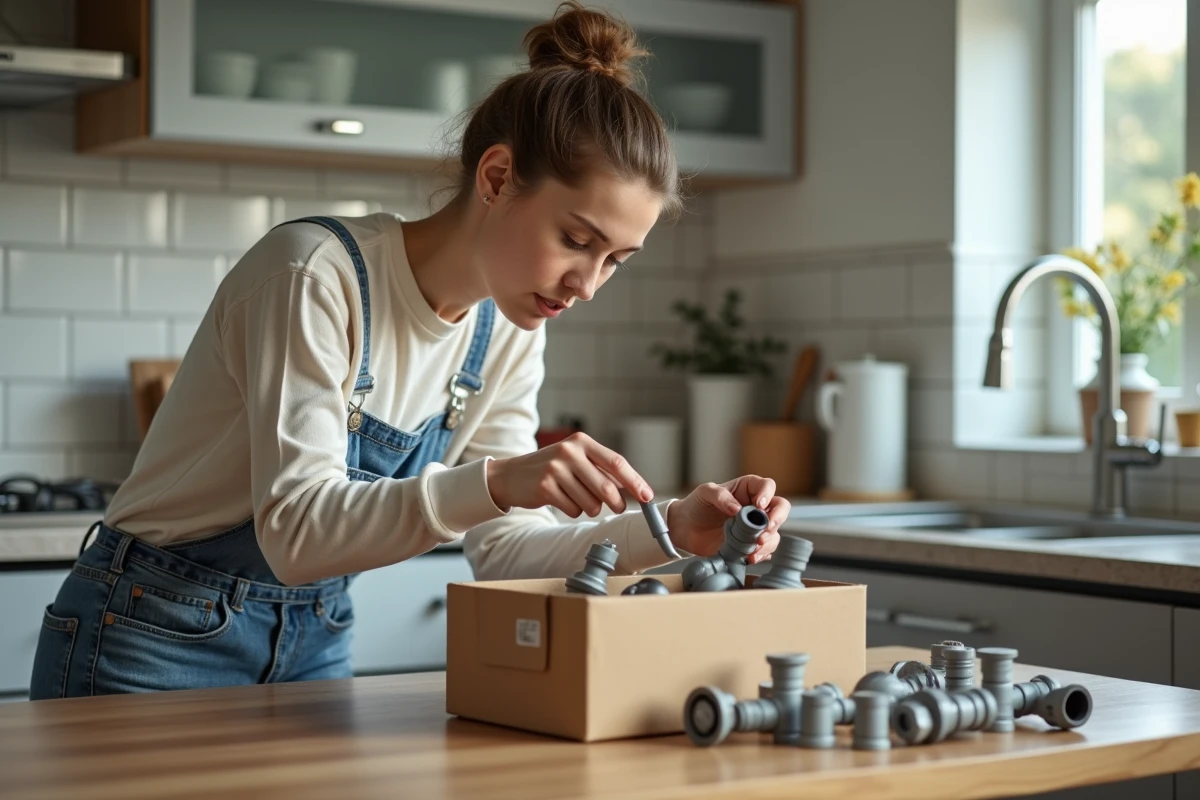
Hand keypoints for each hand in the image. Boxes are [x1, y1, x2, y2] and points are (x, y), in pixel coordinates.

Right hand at [486, 432, 651, 516]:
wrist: (510, 475)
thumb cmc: (550, 469)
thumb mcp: (575, 460)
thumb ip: (600, 470)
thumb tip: (631, 488)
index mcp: (581, 441)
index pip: (616, 462)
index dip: (634, 481)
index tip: (647, 496)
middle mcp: (569, 451)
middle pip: (607, 487)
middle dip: (616, 502)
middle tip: (617, 507)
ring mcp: (556, 469)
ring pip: (591, 503)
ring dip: (589, 508)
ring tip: (576, 498)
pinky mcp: (545, 487)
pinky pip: (573, 510)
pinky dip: (572, 510)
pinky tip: (560, 500)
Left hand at [667, 476, 788, 563]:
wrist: (684, 528)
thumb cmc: (696, 505)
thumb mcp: (705, 493)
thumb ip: (721, 496)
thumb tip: (738, 509)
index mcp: (747, 489)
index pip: (767, 486)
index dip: (767, 494)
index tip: (758, 505)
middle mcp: (755, 507)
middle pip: (780, 508)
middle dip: (776, 519)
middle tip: (765, 529)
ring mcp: (754, 527)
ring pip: (774, 532)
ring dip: (768, 540)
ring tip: (753, 548)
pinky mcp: (750, 544)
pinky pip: (765, 550)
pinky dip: (761, 554)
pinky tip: (749, 557)